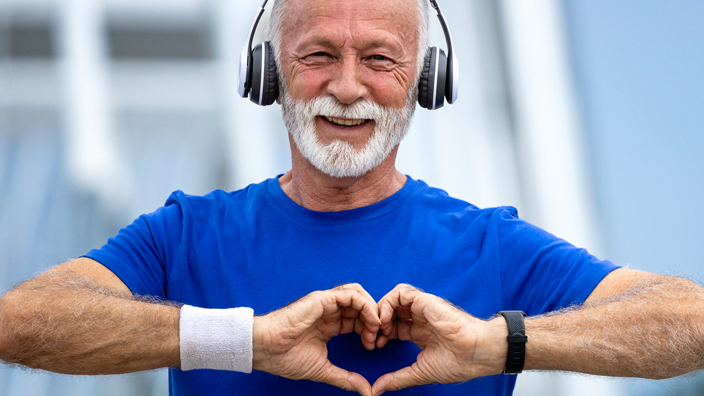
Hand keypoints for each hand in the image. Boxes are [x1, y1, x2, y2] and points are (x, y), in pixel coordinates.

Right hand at [252, 284, 379, 395]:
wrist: (266, 349)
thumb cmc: (285, 358)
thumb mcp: (323, 369)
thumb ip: (345, 378)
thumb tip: (366, 391)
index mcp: (329, 325)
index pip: (357, 321)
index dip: (369, 331)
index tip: (373, 346)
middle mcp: (329, 311)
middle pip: (361, 307)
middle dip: (374, 321)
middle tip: (377, 338)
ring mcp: (326, 303)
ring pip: (358, 295)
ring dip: (371, 309)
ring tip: (375, 327)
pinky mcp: (323, 298)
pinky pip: (351, 294)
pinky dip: (365, 304)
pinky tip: (369, 320)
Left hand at [372, 284, 507, 394]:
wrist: (476, 352)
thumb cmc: (457, 363)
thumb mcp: (420, 372)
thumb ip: (397, 378)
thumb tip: (376, 389)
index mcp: (420, 333)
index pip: (392, 327)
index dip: (380, 335)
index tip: (374, 347)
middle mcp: (419, 318)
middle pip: (389, 313)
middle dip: (375, 324)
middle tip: (371, 338)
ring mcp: (422, 308)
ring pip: (392, 299)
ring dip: (380, 312)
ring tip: (378, 329)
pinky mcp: (424, 300)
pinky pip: (400, 293)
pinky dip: (388, 304)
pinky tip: (386, 320)